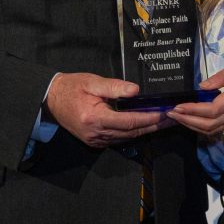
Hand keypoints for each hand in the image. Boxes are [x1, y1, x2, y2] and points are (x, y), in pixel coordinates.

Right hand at [45, 72, 168, 147]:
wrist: (51, 99)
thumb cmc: (72, 87)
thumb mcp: (92, 82)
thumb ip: (114, 86)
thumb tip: (135, 91)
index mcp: (95, 118)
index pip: (129, 121)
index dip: (149, 118)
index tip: (164, 113)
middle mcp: (96, 133)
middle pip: (131, 132)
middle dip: (153, 126)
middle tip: (172, 119)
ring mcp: (95, 140)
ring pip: (127, 137)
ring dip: (145, 129)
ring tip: (163, 121)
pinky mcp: (95, 141)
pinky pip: (118, 139)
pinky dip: (132, 132)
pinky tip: (144, 125)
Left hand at [168, 57, 223, 136]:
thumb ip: (222, 76)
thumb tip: (202, 86)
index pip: (211, 110)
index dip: (192, 110)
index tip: (177, 105)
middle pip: (208, 125)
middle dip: (187, 121)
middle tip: (171, 112)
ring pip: (212, 128)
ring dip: (193, 125)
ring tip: (178, 116)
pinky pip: (216, 125)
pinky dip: (201, 125)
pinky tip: (192, 117)